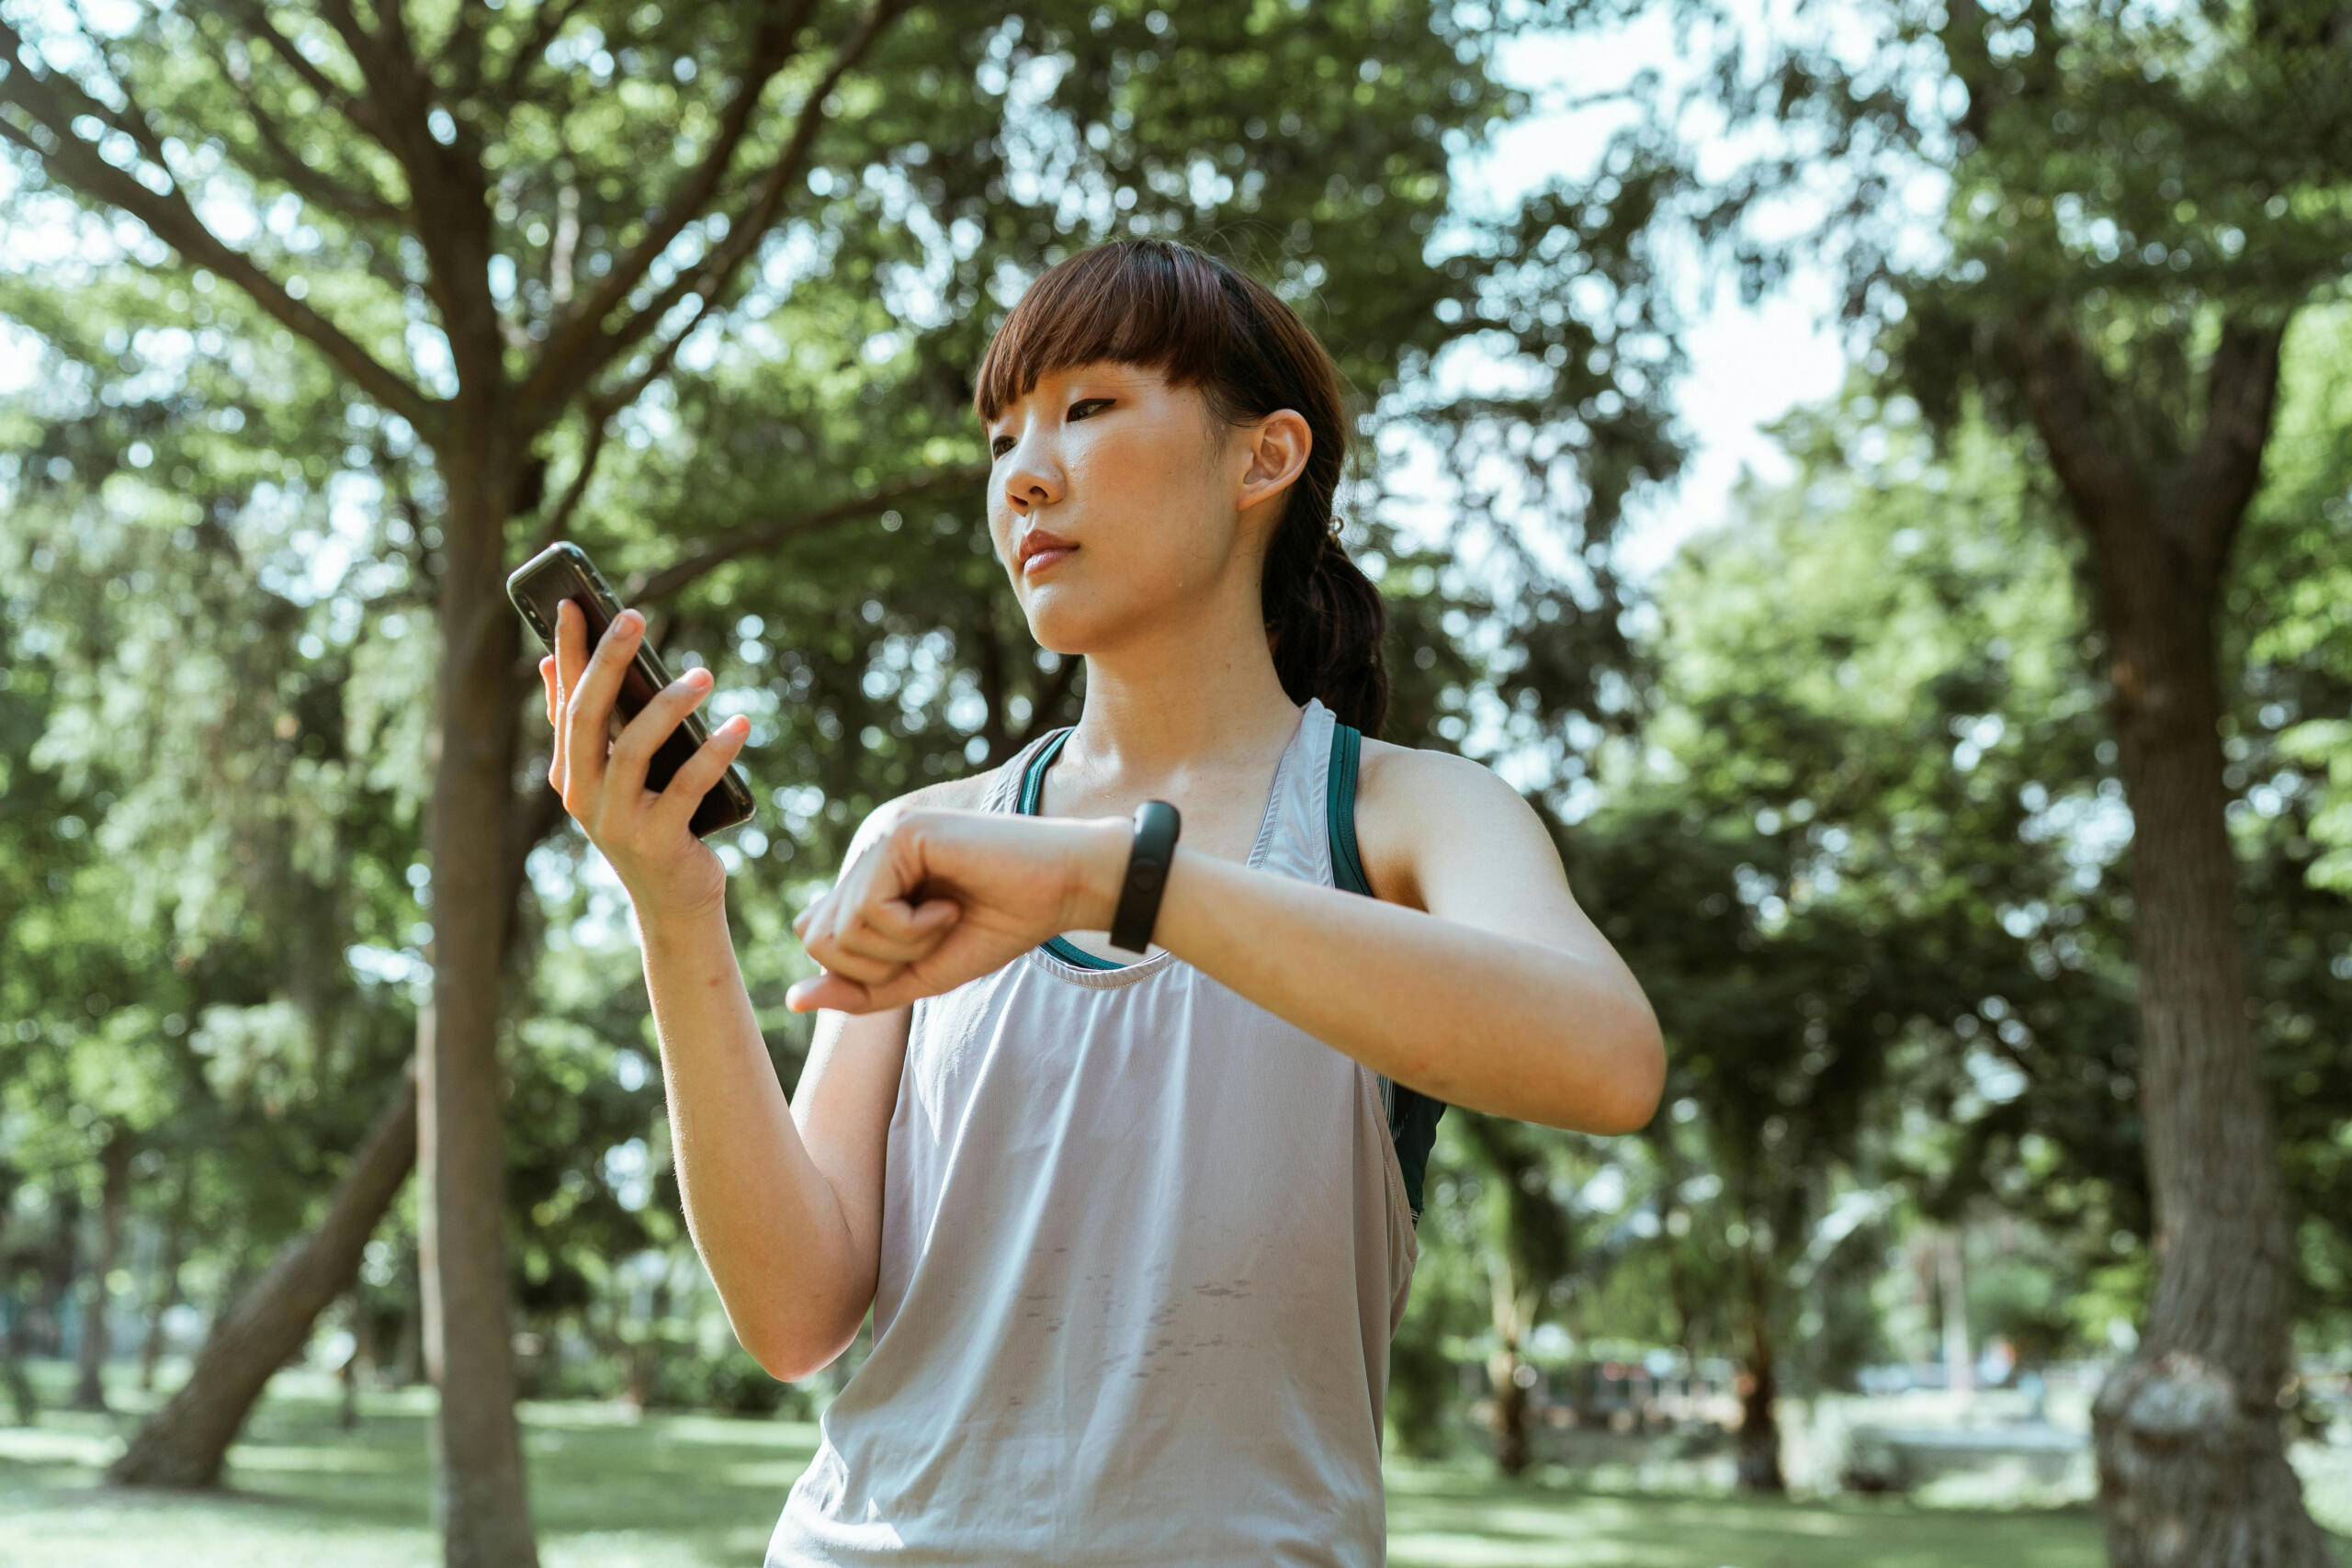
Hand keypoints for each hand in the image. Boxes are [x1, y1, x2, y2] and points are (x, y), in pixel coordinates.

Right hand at [539, 598, 750, 924]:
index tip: (574, 602)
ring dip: (668, 705)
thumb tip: (551, 662)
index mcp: (569, 772)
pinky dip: (714, 754)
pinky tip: (739, 726)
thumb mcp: (612, 776)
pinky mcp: (657, 841)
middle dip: (608, 661)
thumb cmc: (651, 826)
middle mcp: (582, 794)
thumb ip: (588, 725)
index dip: (569, 651)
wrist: (673, 904)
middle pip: (589, 716)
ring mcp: (616, 820)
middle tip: (634, 616)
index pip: (565, 700)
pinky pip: (687, 787)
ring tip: (703, 674)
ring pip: (634, 749)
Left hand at [786, 808, 1129, 1012]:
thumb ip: (860, 989)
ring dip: (899, 948)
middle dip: (877, 964)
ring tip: (945, 922)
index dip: (860, 969)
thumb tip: (793, 1000)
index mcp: (869, 881)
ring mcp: (881, 840)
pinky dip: (912, 930)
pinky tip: (949, 909)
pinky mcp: (900, 836)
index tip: (919, 955)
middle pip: (817, 939)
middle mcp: (867, 856)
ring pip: (840, 930)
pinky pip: (870, 911)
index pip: (814, 937)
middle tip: (933, 940)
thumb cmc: (1000, 926)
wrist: (1062, 890)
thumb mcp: (922, 974)